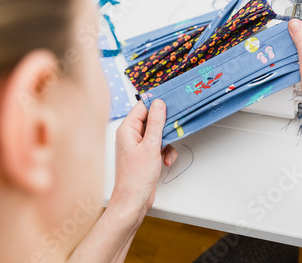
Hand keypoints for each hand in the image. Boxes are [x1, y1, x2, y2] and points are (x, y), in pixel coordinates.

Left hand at [109, 100, 177, 215]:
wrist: (133, 201)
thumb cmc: (135, 177)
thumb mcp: (151, 146)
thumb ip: (156, 123)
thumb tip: (159, 104)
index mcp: (127, 130)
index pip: (142, 107)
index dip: (156, 104)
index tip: (170, 102)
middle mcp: (131, 136)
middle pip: (152, 120)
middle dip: (165, 126)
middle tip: (174, 128)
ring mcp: (138, 146)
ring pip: (158, 134)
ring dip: (167, 142)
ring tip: (166, 152)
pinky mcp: (145, 156)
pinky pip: (158, 146)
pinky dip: (165, 152)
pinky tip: (166, 161)